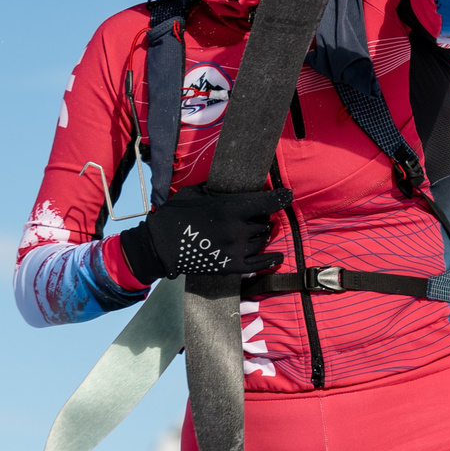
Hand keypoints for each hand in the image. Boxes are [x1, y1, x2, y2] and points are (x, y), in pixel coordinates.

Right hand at [117, 185, 292, 281]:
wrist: (161, 245)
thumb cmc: (177, 214)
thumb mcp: (198, 193)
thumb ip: (221, 190)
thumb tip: (236, 185)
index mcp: (230, 208)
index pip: (266, 203)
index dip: (280, 198)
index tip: (287, 195)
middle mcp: (237, 230)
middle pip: (264, 222)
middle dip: (262, 217)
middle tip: (255, 215)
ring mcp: (235, 249)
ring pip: (262, 240)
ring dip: (262, 234)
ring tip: (256, 230)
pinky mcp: (232, 266)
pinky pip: (259, 264)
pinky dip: (271, 259)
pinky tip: (278, 256)